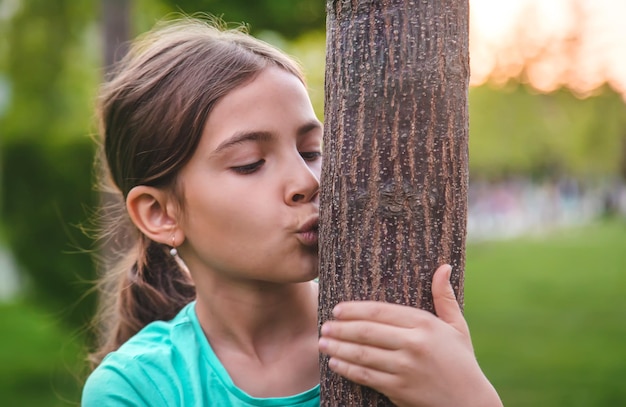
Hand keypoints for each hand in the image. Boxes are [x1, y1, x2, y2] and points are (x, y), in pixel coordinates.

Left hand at [318, 264, 501, 406]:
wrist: (470, 402)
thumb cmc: (461, 360)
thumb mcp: (457, 326)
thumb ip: (444, 296)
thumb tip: (444, 266)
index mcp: (425, 324)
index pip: (381, 312)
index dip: (355, 310)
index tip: (337, 309)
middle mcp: (414, 344)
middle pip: (367, 332)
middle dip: (341, 329)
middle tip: (324, 326)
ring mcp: (405, 368)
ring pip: (362, 355)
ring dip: (338, 349)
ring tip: (323, 344)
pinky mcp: (399, 389)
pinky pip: (366, 377)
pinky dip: (347, 369)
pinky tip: (335, 364)